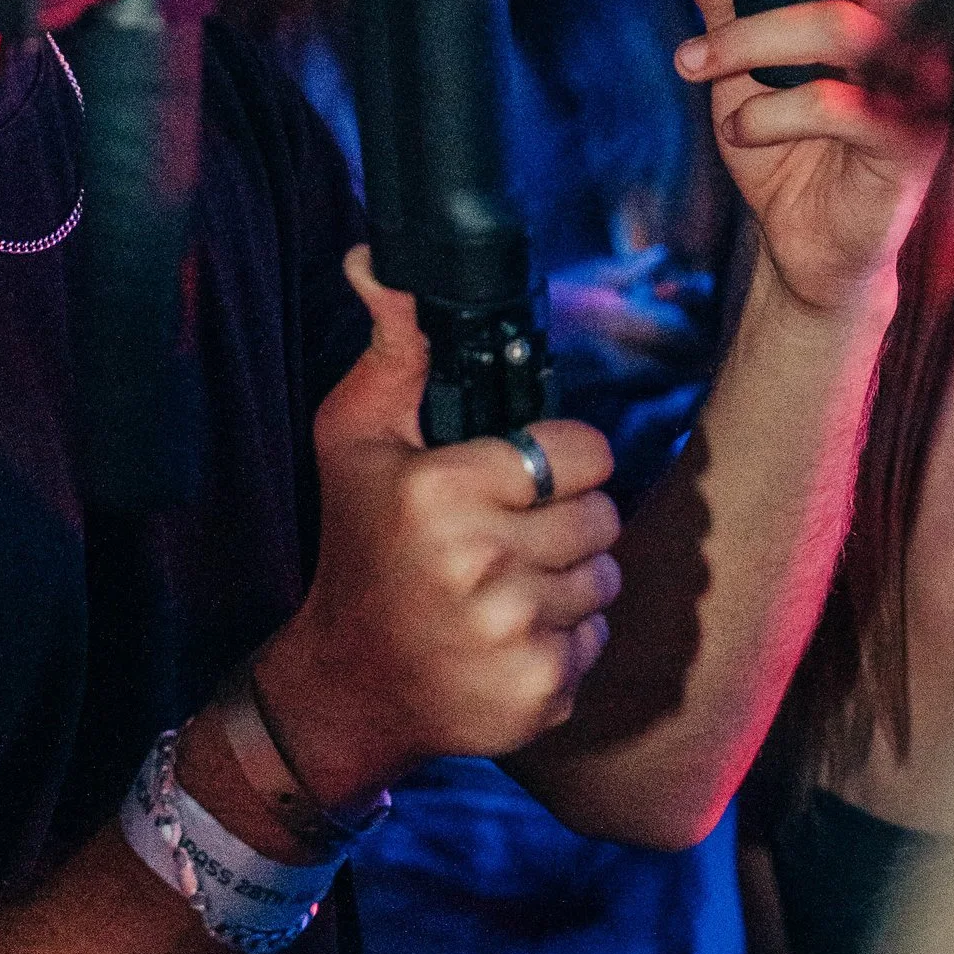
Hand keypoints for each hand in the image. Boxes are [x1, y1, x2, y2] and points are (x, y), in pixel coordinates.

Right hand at [253, 252, 620, 800]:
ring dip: (570, 576)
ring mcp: (513, 635)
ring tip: (508, 581)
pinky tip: (510, 634)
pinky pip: (598, 639)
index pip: (581, 452)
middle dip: (565, 518)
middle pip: (601, 516)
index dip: (559, 458)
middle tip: (508, 531)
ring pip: (606, 577)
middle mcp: (480, 563)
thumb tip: (374, 259)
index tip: (521, 473)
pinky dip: (565, 637)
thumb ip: (392, 348)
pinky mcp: (540, 694)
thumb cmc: (356, 545)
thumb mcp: (354, 438)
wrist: (348, 685)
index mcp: (441, 491)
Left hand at [671, 0, 941, 319]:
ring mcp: (919, 81)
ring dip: (753, 38)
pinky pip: (841, 105)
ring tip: (697, 62)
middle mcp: (909, 24)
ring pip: (843, 26)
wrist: (816, 248)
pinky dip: (773, 111)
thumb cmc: (792, 144)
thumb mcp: (740, 54)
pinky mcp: (911, 141)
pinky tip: (741, 126)